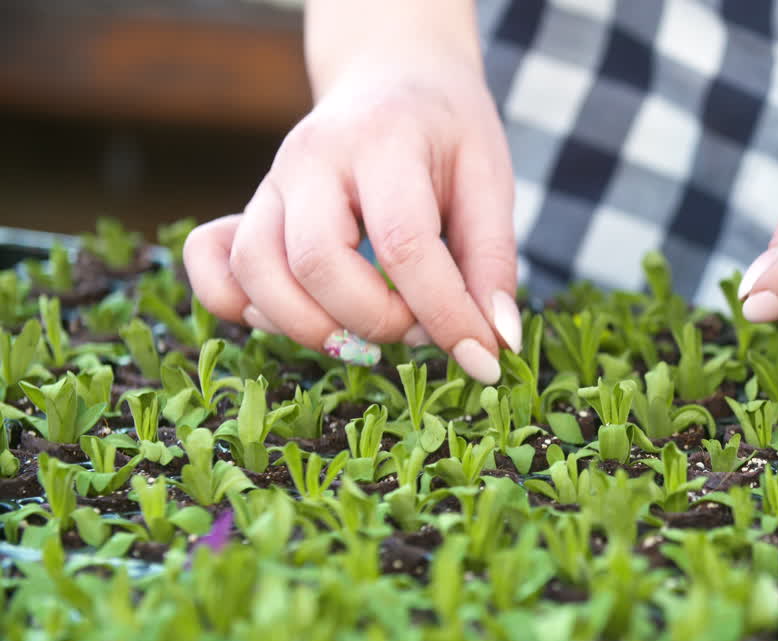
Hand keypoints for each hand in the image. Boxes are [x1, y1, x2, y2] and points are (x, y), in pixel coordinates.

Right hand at [184, 53, 518, 383]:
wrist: (394, 77)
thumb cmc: (447, 133)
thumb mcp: (490, 181)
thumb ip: (492, 261)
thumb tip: (494, 344)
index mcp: (384, 141)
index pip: (403, 244)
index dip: (444, 314)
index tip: (481, 356)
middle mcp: (312, 158)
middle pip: (316, 263)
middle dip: (374, 321)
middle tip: (418, 327)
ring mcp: (271, 181)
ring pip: (256, 272)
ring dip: (312, 327)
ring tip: (369, 331)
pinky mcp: (250, 208)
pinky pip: (214, 264)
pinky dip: (240, 306)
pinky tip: (296, 318)